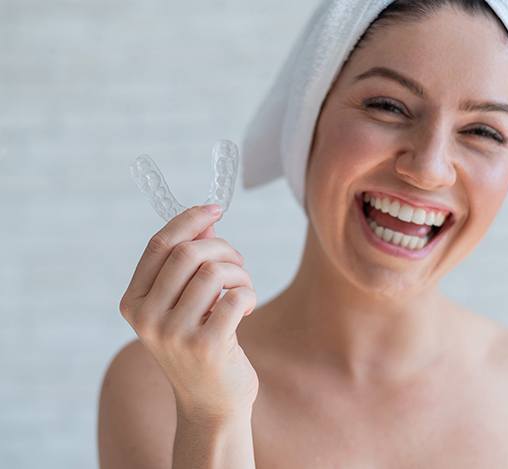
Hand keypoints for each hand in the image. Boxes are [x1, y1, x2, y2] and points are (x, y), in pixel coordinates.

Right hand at [119, 204, 258, 421]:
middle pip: (188, 253)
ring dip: (239, 271)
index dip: (189, 220)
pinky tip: (247, 307)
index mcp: (133, 302)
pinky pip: (236, 295)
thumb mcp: (184, 303)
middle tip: (238, 261)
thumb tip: (206, 221)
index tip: (215, 208)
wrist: (209, 403)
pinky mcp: (206, 346)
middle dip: (222, 247)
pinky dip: (249, 293)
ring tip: (244, 287)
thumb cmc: (198, 344)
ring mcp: (174, 334)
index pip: (159, 245)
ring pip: (214, 272)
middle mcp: (146, 318)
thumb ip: (189, 263)